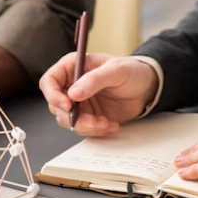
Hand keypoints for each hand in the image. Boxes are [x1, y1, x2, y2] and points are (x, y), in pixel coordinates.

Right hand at [39, 52, 158, 135]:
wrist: (147, 88)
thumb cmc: (132, 71)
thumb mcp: (115, 70)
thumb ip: (94, 80)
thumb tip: (73, 93)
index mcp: (72, 67)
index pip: (49, 81)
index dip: (53, 94)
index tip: (68, 105)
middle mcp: (71, 85)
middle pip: (55, 105)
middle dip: (72, 116)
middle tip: (92, 119)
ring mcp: (79, 102)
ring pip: (67, 120)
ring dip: (85, 125)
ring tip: (105, 122)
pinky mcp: (88, 116)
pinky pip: (83, 128)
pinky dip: (96, 130)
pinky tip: (111, 125)